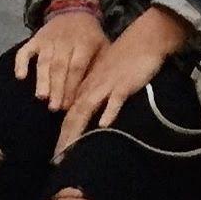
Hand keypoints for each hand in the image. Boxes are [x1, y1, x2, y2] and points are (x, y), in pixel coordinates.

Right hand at [13, 0, 106, 111]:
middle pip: (60, 66)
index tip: (69, 105)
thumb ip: (99, 67)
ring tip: (41, 97)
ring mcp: (49, 40)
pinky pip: (25, 50)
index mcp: (84, 44)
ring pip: (44, 61)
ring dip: (42, 79)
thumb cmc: (90, 36)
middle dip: (57, 87)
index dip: (72, 86)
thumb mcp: (103, 46)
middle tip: (55, 108)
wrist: (74, 9)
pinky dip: (21, 62)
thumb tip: (95, 95)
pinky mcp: (35, 38)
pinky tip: (20, 76)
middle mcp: (65, 41)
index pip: (77, 67)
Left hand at [54, 6, 192, 158]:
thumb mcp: (107, 77)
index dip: (62, 135)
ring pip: (87, 109)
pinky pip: (115, 99)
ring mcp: (107, 85)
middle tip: (57, 160)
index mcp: (87, 87)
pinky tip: (104, 126)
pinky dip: (108, 112)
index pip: (69, 114)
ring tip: (69, 150)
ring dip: (77, 130)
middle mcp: (92, 87)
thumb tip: (93, 118)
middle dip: (64, 139)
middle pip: (73, 115)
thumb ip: (99, 95)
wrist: (144, 39)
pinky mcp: (124, 84)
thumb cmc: (126, 59)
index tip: (56, 156)